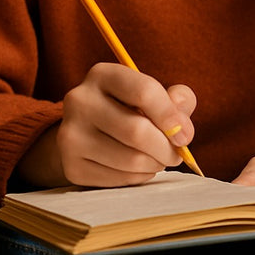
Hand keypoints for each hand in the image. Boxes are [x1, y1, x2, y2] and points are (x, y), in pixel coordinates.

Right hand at [19, 63, 195, 188]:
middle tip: (175, 155)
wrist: (88, 132)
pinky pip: (118, 179)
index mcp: (103, 75)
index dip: (171, 116)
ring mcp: (70, 134)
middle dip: (166, 148)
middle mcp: (79, 100)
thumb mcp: (154, 94)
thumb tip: (182, 125)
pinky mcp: (71, 165)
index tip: (184, 135)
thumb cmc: (130, 109)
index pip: (144, 91)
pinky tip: (139, 168)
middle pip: (137, 130)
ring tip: (157, 160)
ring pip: (130, 159)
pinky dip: (138, 177)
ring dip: (154, 165)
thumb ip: (178, 100)